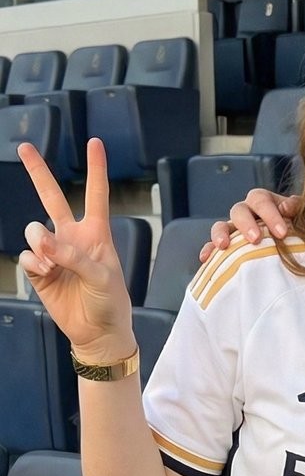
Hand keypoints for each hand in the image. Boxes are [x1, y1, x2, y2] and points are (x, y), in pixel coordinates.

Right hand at [18, 139, 133, 358]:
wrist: (97, 332)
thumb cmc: (109, 301)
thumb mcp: (101, 276)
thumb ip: (74, 256)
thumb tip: (43, 242)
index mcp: (96, 232)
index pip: (96, 194)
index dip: (96, 168)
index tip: (95, 143)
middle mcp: (71, 237)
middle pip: (52, 197)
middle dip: (37, 171)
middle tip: (24, 147)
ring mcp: (53, 252)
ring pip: (33, 231)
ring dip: (39, 242)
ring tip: (51, 262)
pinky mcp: (38, 270)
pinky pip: (26, 257)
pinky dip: (34, 263)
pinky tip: (45, 274)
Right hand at [198, 190, 300, 261]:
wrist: (299, 245)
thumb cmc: (302, 230)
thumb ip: (298, 208)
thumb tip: (286, 206)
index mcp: (265, 201)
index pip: (261, 200)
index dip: (270, 214)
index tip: (282, 232)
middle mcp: (247, 212)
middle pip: (239, 210)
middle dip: (246, 224)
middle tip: (255, 239)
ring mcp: (235, 228)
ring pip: (222, 225)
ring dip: (221, 234)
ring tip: (223, 246)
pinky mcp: (228, 245)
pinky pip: (213, 245)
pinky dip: (209, 249)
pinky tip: (206, 258)